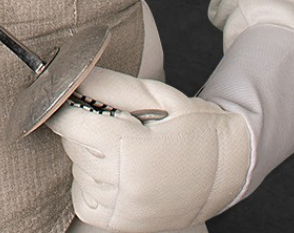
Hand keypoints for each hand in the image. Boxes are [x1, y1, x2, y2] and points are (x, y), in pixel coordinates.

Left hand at [47, 68, 251, 232]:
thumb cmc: (191, 125)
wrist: (226, 168)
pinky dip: (89, 186)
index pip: (70, 125)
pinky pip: (84, 203)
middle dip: (83, 130)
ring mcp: (126, 209)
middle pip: (72, 147)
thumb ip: (108, 84)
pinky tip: (112, 171)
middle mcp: (126, 184)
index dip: (67, 109)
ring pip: (77, 174)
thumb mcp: (153, 94)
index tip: (76, 103)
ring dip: (87, 158)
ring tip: (119, 149)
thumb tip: (70, 75)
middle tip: (112, 124)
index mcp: (131, 147)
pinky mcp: (127, 225)